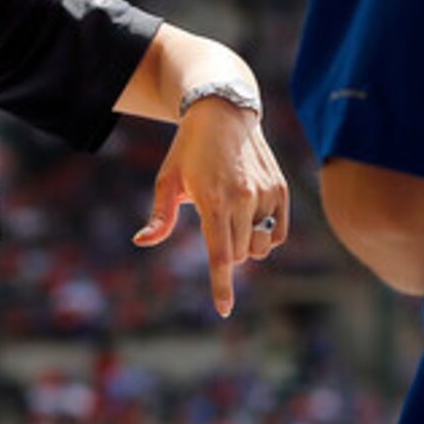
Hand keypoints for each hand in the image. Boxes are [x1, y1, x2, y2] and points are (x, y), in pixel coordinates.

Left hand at [133, 98, 289, 317]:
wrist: (224, 112)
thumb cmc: (189, 149)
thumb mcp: (167, 180)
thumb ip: (159, 217)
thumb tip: (142, 241)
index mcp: (213, 201)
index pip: (220, 255)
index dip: (221, 286)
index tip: (224, 310)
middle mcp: (243, 199)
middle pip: (239, 255)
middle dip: (227, 254)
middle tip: (214, 224)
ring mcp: (265, 194)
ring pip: (260, 246)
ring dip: (247, 246)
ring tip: (234, 219)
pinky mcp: (281, 190)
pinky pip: (278, 233)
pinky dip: (266, 235)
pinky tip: (252, 216)